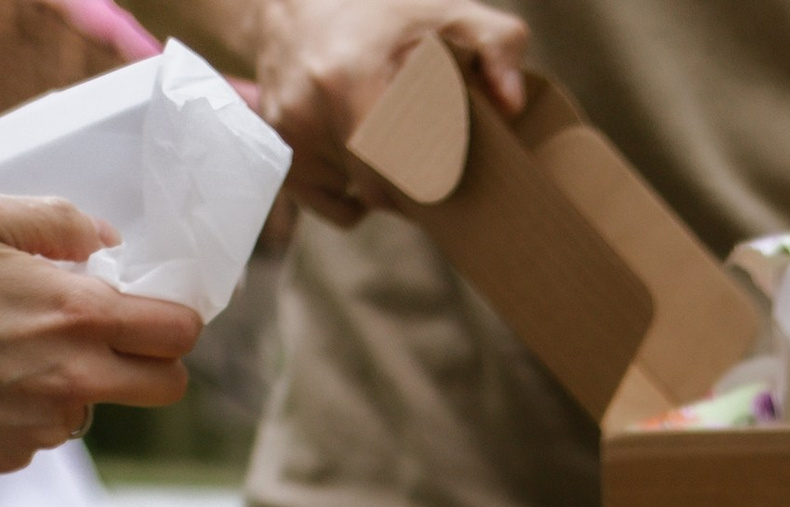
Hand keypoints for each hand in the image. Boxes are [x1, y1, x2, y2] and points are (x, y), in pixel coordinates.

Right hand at [0, 195, 200, 471]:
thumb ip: (57, 220)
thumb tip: (106, 240)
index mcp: (80, 316)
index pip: (178, 333)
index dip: (175, 320)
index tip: (155, 312)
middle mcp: (77, 379)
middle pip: (167, 386)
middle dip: (154, 363)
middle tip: (112, 338)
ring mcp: (48, 426)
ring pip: (95, 408)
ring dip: (75, 383)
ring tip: (6, 350)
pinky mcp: (15, 454)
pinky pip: (43, 431)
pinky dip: (24, 408)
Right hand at [246, 0, 527, 225]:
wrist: (289, 3)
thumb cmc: (378, 12)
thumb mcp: (444, 12)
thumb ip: (496, 46)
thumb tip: (512, 103)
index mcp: (348, 80)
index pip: (403, 168)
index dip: (433, 175)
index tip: (447, 160)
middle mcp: (309, 109)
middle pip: (380, 190)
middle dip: (411, 185)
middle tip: (427, 157)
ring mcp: (287, 132)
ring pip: (357, 196)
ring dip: (381, 182)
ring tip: (384, 134)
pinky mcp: (277, 151)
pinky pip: (329, 204)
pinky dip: (350, 193)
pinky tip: (357, 155)